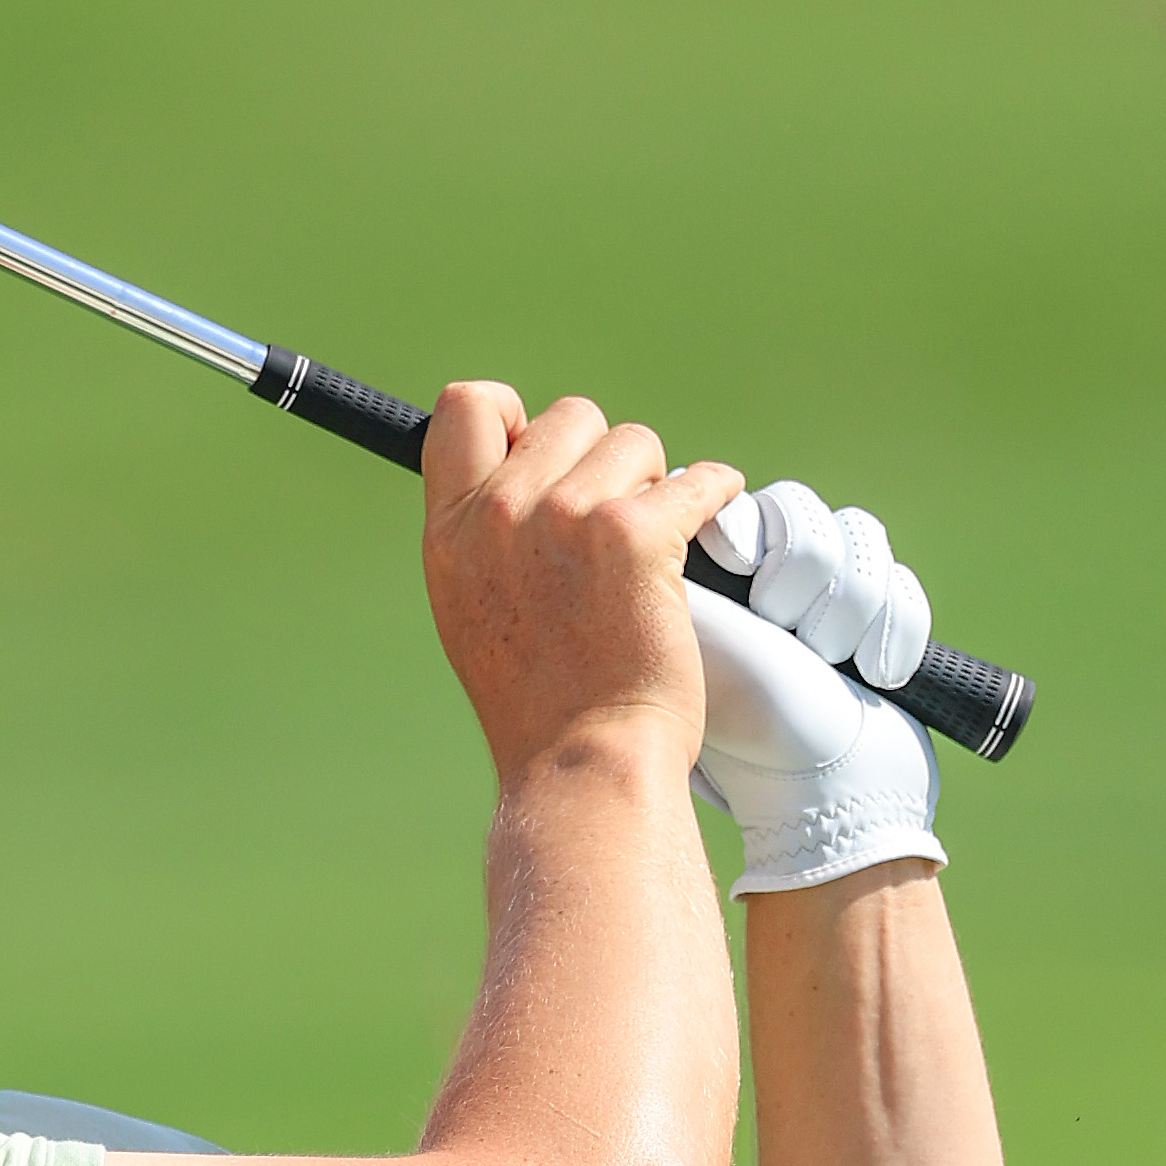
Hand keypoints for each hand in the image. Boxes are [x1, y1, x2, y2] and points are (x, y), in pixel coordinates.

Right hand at [422, 385, 745, 783]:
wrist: (582, 759)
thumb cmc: (539, 701)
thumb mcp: (470, 607)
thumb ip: (486, 532)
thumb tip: (531, 468)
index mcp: (450, 531)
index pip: (466, 406)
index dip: (515, 415)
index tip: (545, 457)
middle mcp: (500, 513)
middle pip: (569, 416)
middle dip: (603, 460)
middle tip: (611, 527)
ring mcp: (565, 517)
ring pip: (635, 443)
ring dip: (654, 486)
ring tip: (647, 553)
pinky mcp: (634, 534)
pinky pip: (699, 479)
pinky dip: (714, 499)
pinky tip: (705, 535)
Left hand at [687, 485, 945, 894]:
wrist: (825, 793)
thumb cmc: (742, 720)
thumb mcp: (686, 630)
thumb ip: (659, 558)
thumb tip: (660, 492)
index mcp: (718, 579)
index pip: (747, 504)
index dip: (753, 534)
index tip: (741, 569)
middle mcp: (771, 581)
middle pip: (804, 514)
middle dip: (801, 576)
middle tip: (785, 629)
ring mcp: (829, 598)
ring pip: (856, 540)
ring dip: (844, 607)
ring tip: (824, 656)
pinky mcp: (882, 618)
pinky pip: (900, 580)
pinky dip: (891, 628)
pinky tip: (872, 671)